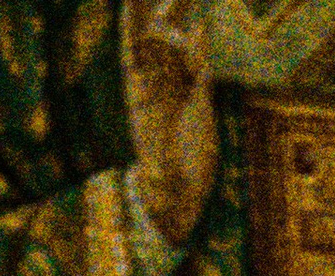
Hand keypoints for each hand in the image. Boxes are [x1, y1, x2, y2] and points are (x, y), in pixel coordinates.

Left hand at [127, 0, 216, 248]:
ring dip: (179, 21)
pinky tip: (201, 28)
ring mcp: (178, 92)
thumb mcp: (160, 188)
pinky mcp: (199, 99)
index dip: (133, 25)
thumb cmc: (166, 191)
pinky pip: (198, 66)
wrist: (180, 197)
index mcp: (138, 98)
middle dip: (157, 13)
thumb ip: (159, 179)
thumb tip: (154, 174)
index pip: (133, 52)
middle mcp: (157, 89)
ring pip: (176, 48)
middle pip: (154, 41)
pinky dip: (198, 49)